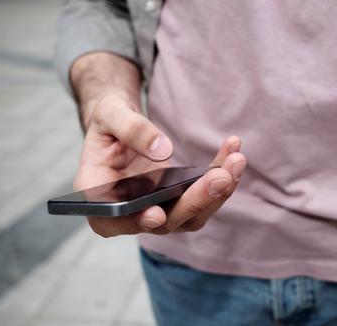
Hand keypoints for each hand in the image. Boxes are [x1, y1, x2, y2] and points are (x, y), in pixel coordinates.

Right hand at [74, 94, 246, 236]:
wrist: (122, 126)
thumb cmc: (108, 123)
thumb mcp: (109, 114)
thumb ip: (130, 129)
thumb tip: (164, 150)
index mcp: (100, 197)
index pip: (116, 219)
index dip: (136, 221)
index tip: (157, 214)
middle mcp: (131, 213)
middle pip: (166, 220)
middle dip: (196, 200)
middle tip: (222, 176)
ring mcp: (159, 210)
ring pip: (193, 214)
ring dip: (218, 192)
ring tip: (236, 160)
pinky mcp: (180, 201)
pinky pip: (205, 196)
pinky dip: (222, 175)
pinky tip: (233, 152)